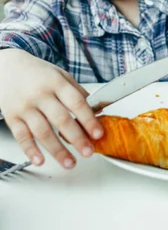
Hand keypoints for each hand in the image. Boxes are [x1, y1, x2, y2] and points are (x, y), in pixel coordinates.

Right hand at [0, 49, 103, 168]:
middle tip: (88, 152)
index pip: (76, 102)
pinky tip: (40, 160)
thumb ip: (76, 91)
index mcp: (56, 82)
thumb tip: (96, 108)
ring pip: (42, 132)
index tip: (98, 133)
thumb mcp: (59, 74)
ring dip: (57, 150)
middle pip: (61, 119)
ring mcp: (25, 107)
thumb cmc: (36, 72)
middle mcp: (40, 95)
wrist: (6, 67)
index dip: (89, 119)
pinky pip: (22, 136)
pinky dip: (31, 150)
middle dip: (76, 138)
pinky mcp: (12, 117)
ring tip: (70, 162)